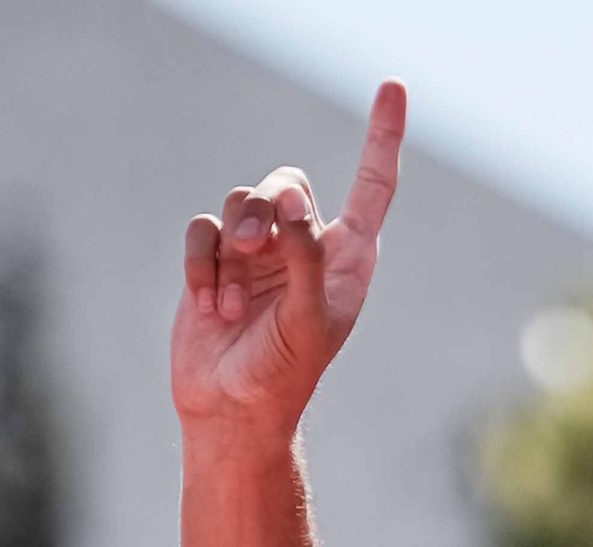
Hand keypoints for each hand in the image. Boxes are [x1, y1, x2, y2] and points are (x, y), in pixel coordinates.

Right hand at [170, 80, 406, 441]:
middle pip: (285, 183)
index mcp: (347, 259)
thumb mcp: (306, 317)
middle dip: (263, 209)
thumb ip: (304, 255)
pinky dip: (200, 264)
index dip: (382, 137)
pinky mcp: (215, 264)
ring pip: (240, 203)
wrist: (231, 411)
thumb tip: (290, 200)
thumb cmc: (283, 373)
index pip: (372, 186)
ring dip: (229, 245)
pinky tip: (208, 306)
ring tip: (229, 301)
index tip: (393, 88)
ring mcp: (259, 255)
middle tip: (253, 250)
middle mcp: (306, 248)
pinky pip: (201, 230)